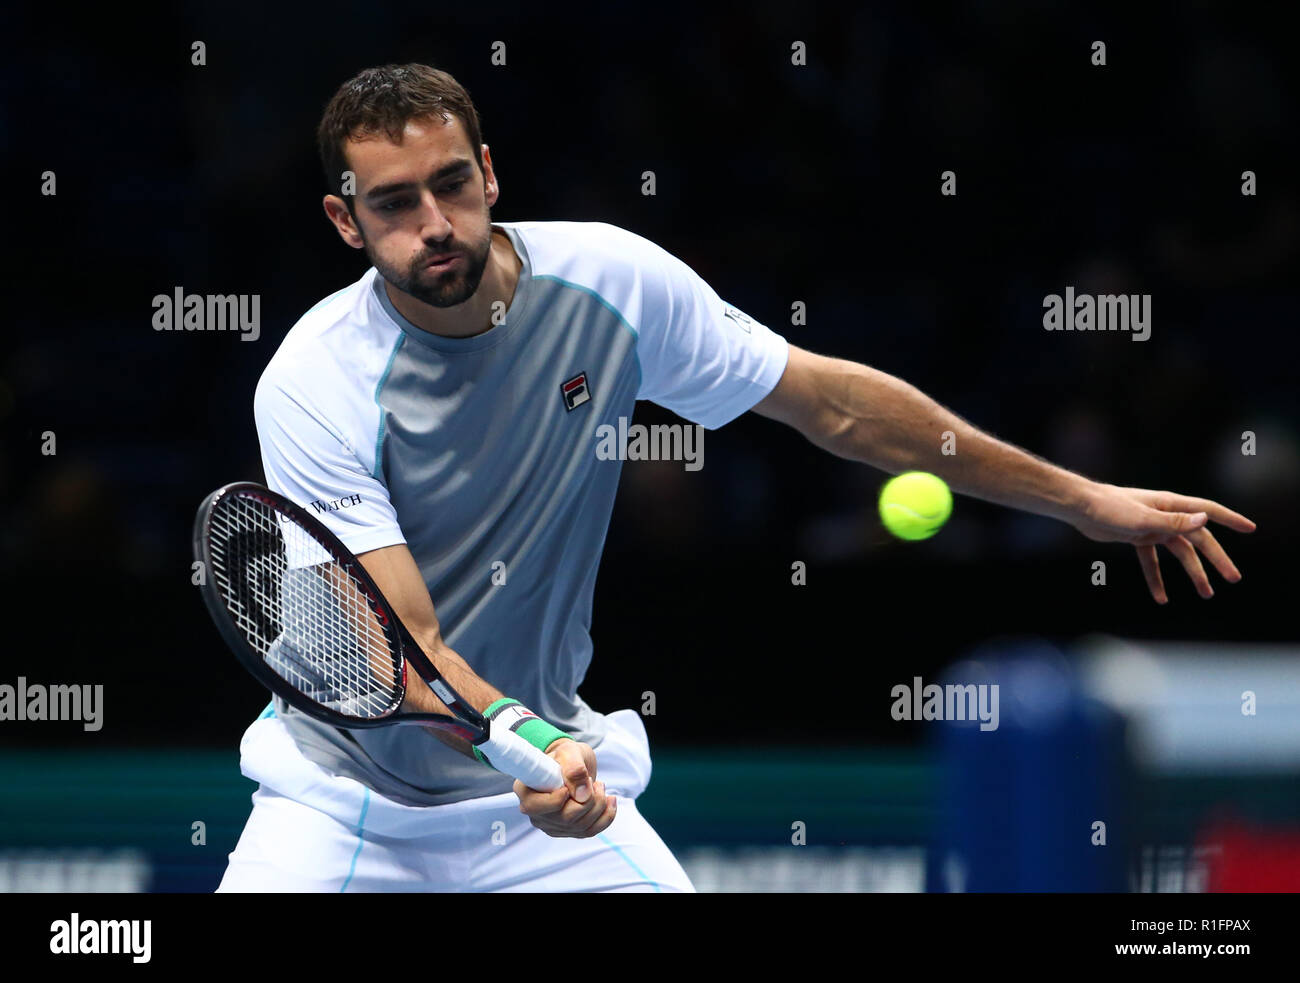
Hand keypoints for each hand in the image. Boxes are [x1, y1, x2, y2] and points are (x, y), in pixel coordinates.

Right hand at [514, 739, 616, 837]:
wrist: (574, 764)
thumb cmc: (566, 756)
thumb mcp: (570, 752)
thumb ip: (574, 769)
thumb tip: (582, 795)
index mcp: (526, 791)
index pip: (535, 807)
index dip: (556, 800)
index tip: (569, 786)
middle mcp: (536, 812)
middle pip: (564, 819)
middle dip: (587, 800)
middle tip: (591, 781)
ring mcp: (551, 824)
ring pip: (580, 827)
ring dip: (599, 806)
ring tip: (599, 786)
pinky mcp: (568, 830)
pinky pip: (590, 831)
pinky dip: (606, 817)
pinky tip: (610, 801)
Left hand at [1069, 482, 1255, 602]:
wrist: (1081, 509)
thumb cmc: (1110, 508)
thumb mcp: (1143, 518)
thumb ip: (1173, 522)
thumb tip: (1204, 520)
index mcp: (1171, 506)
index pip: (1208, 511)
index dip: (1230, 519)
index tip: (1250, 528)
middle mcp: (1165, 516)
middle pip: (1198, 540)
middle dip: (1217, 559)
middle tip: (1233, 579)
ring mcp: (1152, 528)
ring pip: (1179, 553)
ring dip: (1192, 573)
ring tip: (1206, 594)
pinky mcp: (1137, 538)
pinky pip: (1152, 562)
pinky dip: (1156, 578)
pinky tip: (1161, 598)